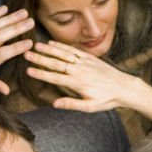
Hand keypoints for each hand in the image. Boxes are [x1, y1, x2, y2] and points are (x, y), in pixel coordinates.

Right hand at [25, 41, 139, 112]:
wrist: (124, 87)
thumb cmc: (107, 100)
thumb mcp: (89, 107)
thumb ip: (71, 104)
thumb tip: (54, 104)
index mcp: (77, 83)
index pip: (55, 78)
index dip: (41, 74)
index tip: (28, 70)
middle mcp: (79, 70)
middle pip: (56, 63)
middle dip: (40, 58)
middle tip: (26, 54)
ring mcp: (84, 62)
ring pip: (63, 54)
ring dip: (48, 49)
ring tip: (35, 45)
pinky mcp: (89, 58)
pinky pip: (73, 50)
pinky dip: (62, 46)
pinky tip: (52, 43)